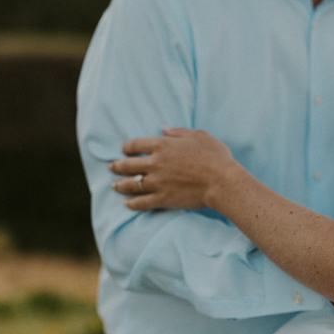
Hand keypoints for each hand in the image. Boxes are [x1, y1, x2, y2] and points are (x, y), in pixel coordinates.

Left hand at [110, 128, 243, 210]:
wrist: (222, 182)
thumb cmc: (215, 156)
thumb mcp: (199, 136)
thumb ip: (179, 132)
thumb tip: (164, 128)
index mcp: (163, 145)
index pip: (135, 144)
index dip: (127, 147)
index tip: (124, 149)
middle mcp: (156, 163)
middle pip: (128, 164)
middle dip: (118, 166)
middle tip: (112, 167)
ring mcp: (158, 182)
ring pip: (132, 184)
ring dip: (120, 185)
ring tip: (114, 186)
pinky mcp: (163, 199)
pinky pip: (142, 202)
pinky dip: (133, 203)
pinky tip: (127, 204)